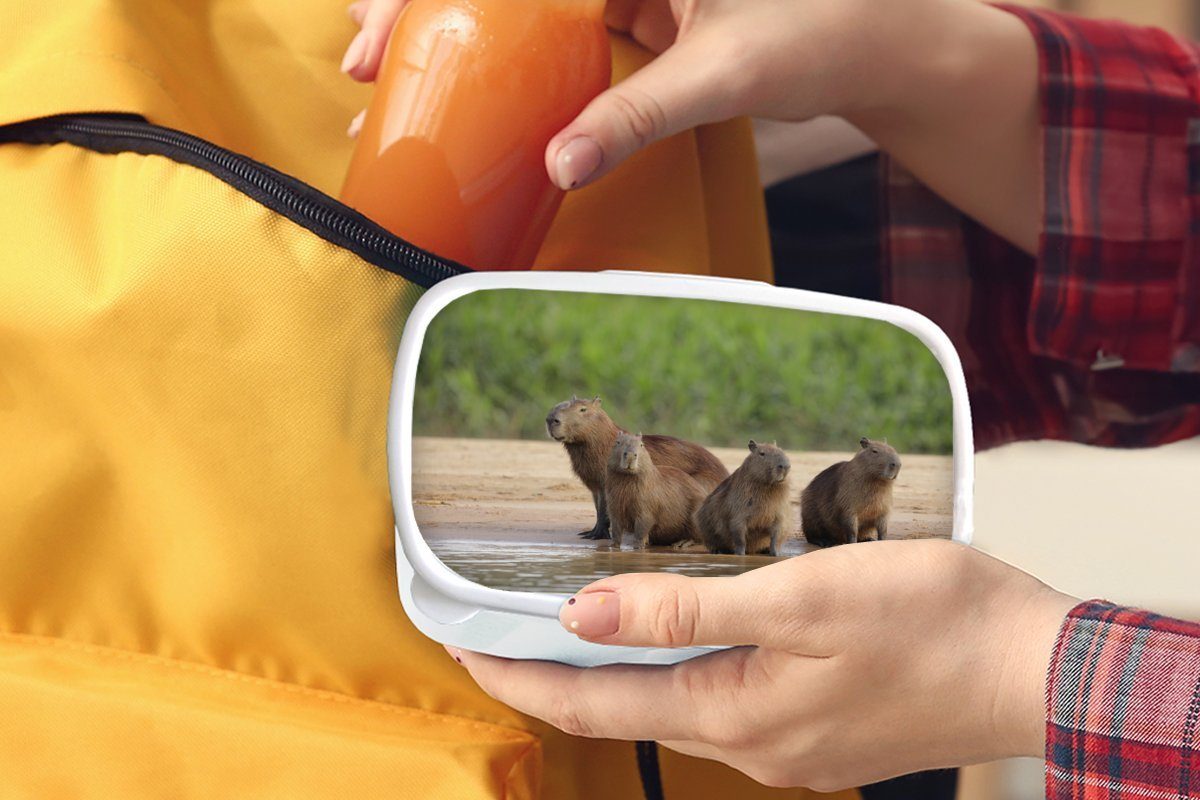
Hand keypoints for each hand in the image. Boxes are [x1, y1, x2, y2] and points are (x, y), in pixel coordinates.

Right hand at [339, 0, 1040, 250]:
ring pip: (516, 7)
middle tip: (362, 64)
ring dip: (455, 42)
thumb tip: (559, 165)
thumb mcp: (723, 73)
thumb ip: (639, 114)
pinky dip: (506, 64)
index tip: (382, 29)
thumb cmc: (819, 31)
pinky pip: (551, 35)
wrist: (872, 45)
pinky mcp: (629, 13)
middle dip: (421, 12)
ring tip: (390, 85)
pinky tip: (468, 99)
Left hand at [449, 540, 1076, 790]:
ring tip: (572, 632)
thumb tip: (585, 614)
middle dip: (555, 676)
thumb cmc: (932, 622)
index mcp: (737, 713)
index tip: (462, 647)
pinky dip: (675, 675)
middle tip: (497, 636)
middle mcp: (752, 744)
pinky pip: (721, 705)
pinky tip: (677, 644)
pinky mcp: (817, 732)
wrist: (1034, 669)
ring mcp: (787, 746)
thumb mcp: (803, 598)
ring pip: (673, 708)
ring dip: (615, 675)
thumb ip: (689, 610)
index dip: (522, 674)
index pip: (595, 700)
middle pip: (625, 710)